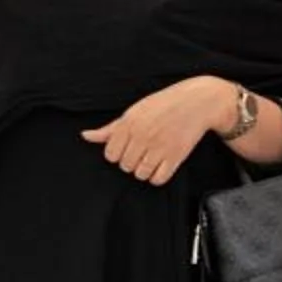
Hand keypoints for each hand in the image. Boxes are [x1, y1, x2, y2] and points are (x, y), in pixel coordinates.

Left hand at [82, 76, 228, 185]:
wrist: (196, 102)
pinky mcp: (176, 156)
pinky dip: (157, 176)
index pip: (111, 155)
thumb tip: (85, 136)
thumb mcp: (133, 111)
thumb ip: (109, 129)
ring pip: (140, 174)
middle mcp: (143, 135)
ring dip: (144, 170)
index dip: (117, 153)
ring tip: (152, 157)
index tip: (127, 147)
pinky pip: (158, 179)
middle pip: (125, 166)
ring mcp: (159, 146)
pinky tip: (161, 165)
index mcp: (129, 123)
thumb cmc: (162, 105)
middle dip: (131, 161)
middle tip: (142, 150)